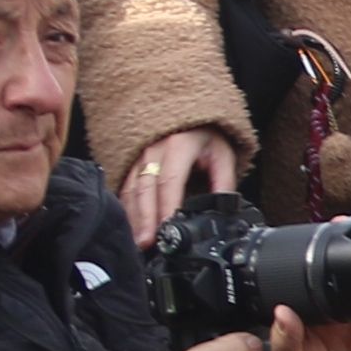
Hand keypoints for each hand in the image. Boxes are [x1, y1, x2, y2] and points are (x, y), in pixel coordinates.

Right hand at [116, 125, 239, 246]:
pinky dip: (127, 208)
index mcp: (178, 146)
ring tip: (138, 241)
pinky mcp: (131, 162)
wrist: (185, 107)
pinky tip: (130, 226)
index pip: (170, 181)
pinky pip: (125, 187)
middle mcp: (153, 150)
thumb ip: (224, 181)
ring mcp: (139, 156)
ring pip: (132, 190)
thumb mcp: (222, 153)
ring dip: (134, 217)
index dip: (167, 206)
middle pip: (146, 189)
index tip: (168, 228)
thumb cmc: (205, 133)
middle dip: (145, 218)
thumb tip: (225, 208)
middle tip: (147, 243)